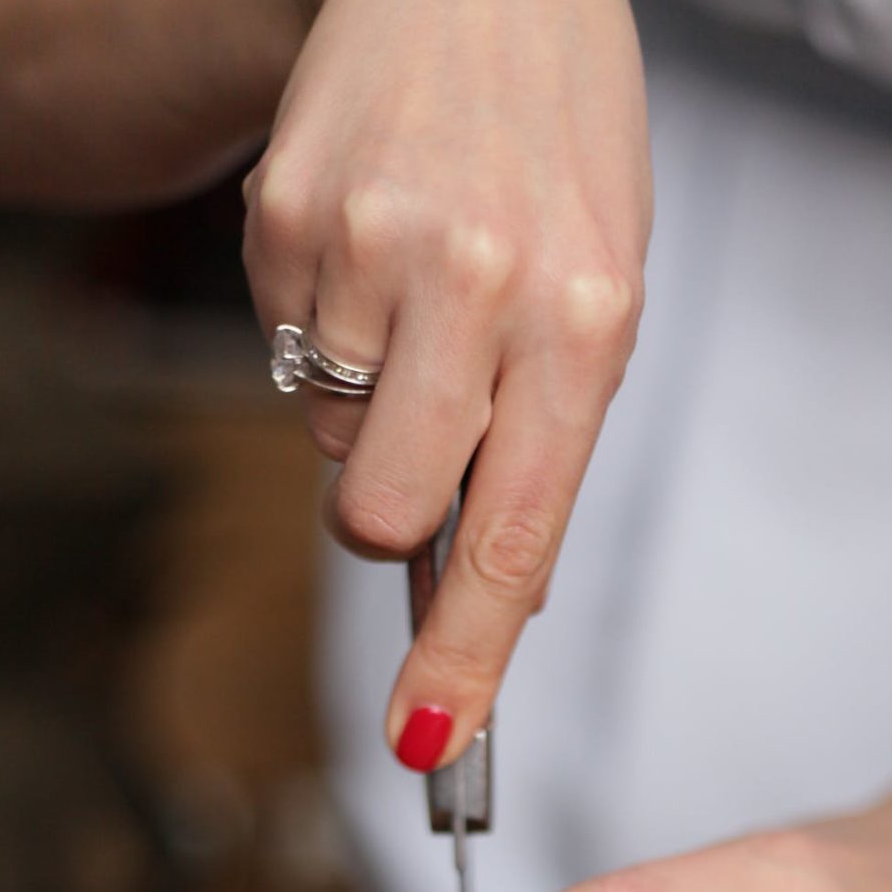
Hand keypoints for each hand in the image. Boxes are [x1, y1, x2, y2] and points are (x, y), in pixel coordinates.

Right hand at [243, 0, 651, 769]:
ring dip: (366, 403)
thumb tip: (497, 593)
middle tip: (424, 436)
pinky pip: (284, 349)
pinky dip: (325, 328)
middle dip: (389, 510)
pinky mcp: (288, 211)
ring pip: (330, 434)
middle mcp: (481, 285)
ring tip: (420, 294)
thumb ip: (551, 446)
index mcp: (587, 320)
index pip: (512, 538)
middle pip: (383, 510)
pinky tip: (376, 249)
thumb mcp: (607, 292)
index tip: (429, 743)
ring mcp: (374, 244)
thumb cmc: (558, 148)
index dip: (465, 658)